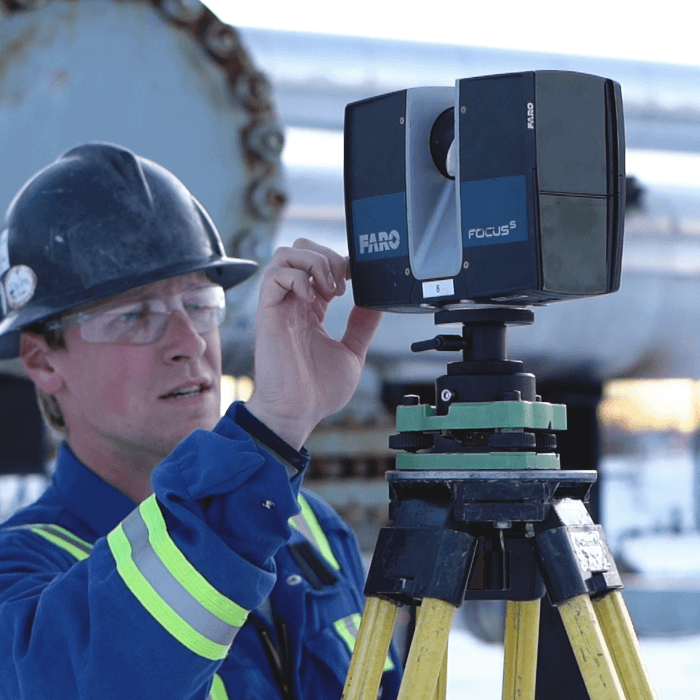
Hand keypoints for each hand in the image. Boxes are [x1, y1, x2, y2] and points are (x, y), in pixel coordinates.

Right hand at [245, 238, 381, 449]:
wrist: (297, 412)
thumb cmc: (318, 391)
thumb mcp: (352, 352)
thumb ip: (362, 326)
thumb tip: (375, 303)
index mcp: (312, 309)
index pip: (320, 265)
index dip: (339, 262)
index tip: (356, 278)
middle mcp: (294, 302)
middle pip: (300, 250)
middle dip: (326, 256)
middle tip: (342, 284)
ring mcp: (280, 305)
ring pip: (286, 254)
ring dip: (314, 263)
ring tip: (330, 290)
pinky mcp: (268, 311)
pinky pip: (274, 275)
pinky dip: (298, 277)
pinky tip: (313, 299)